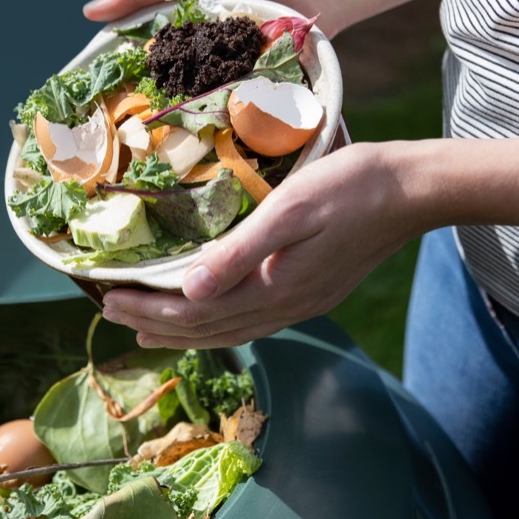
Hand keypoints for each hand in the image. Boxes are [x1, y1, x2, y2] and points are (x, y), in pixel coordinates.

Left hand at [100, 142, 417, 348]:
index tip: (106, 297)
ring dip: (182, 331)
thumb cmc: (350, 187)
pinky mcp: (311, 294)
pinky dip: (216, 324)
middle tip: (109, 313)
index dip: (147, 308)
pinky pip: (251, 322)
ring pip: (228, 332)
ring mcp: (300, 304)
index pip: (193, 312)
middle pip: (206, 330)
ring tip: (146, 328)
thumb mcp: (290, 210)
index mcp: (273, 288)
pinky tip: (206, 315)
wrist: (412, 191)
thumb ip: (239, 253)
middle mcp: (284, 307)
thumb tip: (187, 289)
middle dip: (154, 323)